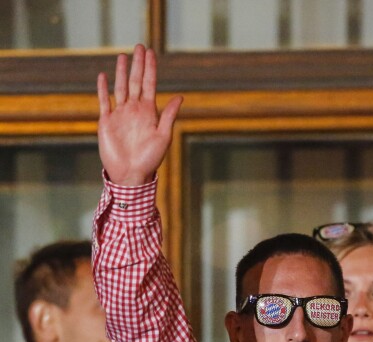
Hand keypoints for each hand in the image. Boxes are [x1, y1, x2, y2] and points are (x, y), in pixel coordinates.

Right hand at [97, 44, 182, 185]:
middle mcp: (134, 110)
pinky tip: (103, 76)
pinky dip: (103, 89)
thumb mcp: (163, 136)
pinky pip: (104, 101)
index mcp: (149, 112)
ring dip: (122, 72)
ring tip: (123, 56)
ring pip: (121, 88)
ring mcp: (120, 115)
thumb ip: (169, 116)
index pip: (150, 84)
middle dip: (138, 64)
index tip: (151, 52)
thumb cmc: (150, 160)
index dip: (150, 68)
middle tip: (139, 46)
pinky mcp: (107, 122)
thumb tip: (180, 97)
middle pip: (136, 81)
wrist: (130, 175)